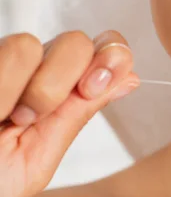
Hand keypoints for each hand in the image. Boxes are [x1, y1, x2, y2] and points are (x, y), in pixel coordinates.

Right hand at [0, 30, 138, 196]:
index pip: (102, 48)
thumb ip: (79, 113)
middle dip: (62, 82)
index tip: (93, 89)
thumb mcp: (39, 155)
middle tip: (31, 118)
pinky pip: (0, 54)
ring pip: (26, 43)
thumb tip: (132, 77)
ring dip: (21, 91)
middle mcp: (28, 69)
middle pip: (73, 41)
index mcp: (59, 90)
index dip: (108, 58)